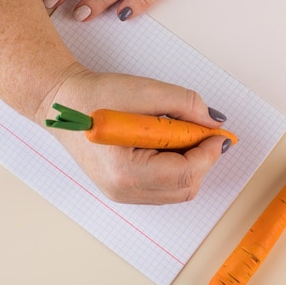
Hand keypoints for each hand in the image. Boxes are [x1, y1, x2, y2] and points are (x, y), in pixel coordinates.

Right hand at [36, 66, 230, 203]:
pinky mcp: (124, 190)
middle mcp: (124, 190)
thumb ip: (187, 105)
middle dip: (202, 160)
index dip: (209, 153)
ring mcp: (123, 193)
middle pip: (185, 188)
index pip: (185, 173)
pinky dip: (175, 169)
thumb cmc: (98, 96)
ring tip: (179, 135)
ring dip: (190, 165)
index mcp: (126, 170)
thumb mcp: (147, 91)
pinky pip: (163, 188)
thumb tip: (215, 124)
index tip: (220, 134)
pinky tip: (166, 146)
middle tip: (202, 132)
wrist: (64, 104)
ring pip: (176, 191)